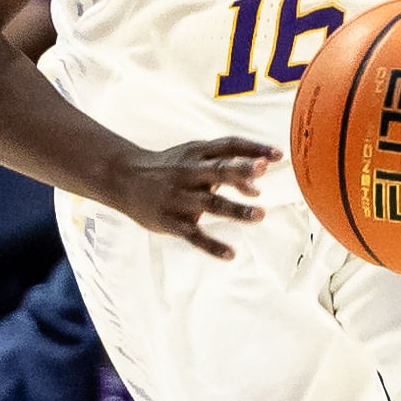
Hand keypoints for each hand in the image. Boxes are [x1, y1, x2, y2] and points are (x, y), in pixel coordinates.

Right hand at [102, 136, 278, 259]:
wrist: (123, 178)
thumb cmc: (168, 168)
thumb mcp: (192, 158)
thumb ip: (224, 168)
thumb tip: (258, 188)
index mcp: (196, 153)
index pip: (228, 146)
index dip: (253, 149)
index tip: (277, 156)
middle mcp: (188, 173)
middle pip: (219, 170)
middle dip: (241, 170)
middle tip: (263, 171)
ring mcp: (179, 197)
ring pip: (211, 204)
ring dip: (236, 209)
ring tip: (260, 214)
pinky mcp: (170, 220)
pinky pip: (194, 235)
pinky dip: (212, 245)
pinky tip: (230, 254)